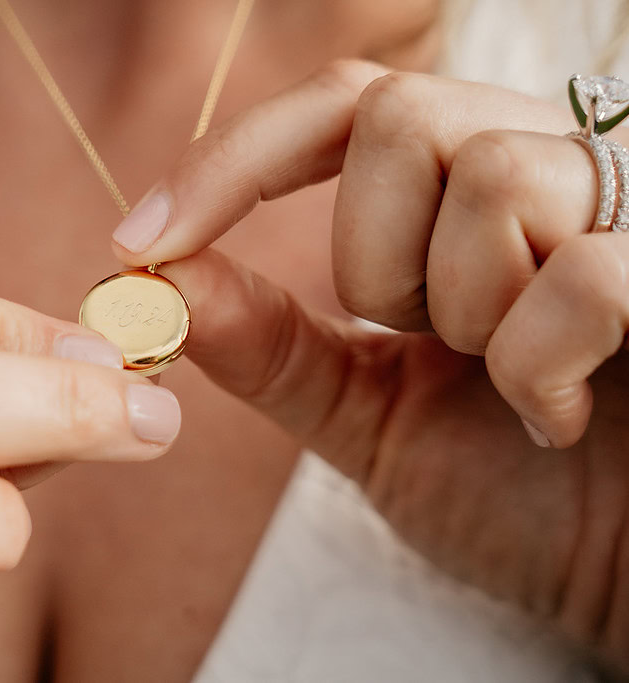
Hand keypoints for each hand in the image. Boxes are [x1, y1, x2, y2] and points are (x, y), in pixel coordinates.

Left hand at [111, 61, 628, 670]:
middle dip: (373, 256)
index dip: (233, 161)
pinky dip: (536, 369)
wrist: (616, 575)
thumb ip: (272, 346)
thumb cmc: (507, 490)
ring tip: (502, 381)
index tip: (144, 240)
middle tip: (418, 339)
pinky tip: (553, 416)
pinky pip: (582, 276)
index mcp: (464, 189)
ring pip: (494, 181)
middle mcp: (547, 166)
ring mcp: (625, 209)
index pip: (339, 107)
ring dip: (464, 315)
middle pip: (401, 115)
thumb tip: (165, 280)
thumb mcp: (365, 416)